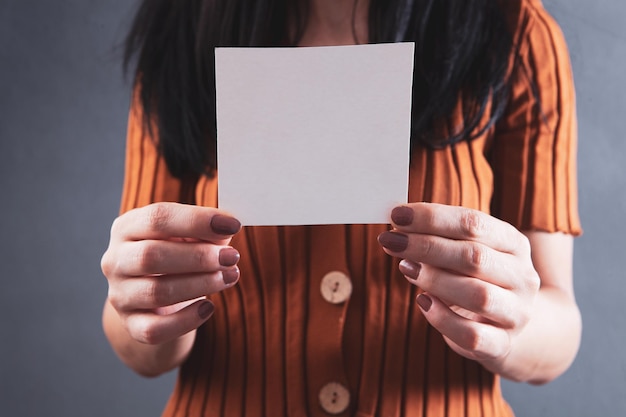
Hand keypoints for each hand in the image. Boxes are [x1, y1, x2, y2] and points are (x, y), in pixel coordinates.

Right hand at [101, 202, 241, 344]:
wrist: (159, 301)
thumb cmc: (178, 257)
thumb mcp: (188, 237)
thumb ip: (206, 231)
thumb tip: (228, 227)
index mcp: (127, 227)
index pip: (157, 218)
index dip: (197, 220)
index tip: (232, 225)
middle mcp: (116, 260)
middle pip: (151, 255)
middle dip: (198, 256)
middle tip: (232, 257)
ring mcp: (120, 295)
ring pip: (156, 292)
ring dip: (200, 284)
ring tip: (229, 277)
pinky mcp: (131, 326)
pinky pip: (155, 329)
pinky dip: (186, 320)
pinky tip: (208, 308)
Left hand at [378, 203, 539, 367]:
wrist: (509, 325)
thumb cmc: (478, 279)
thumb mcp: (466, 252)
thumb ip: (440, 239)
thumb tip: (398, 228)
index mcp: (514, 244)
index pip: (474, 223)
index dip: (433, 217)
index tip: (397, 215)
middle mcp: (522, 277)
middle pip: (475, 257)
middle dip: (426, 246)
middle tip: (391, 240)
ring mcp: (516, 313)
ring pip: (478, 295)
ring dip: (434, 279)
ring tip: (405, 267)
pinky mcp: (502, 344)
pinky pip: (472, 335)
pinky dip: (443, 319)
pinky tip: (422, 303)